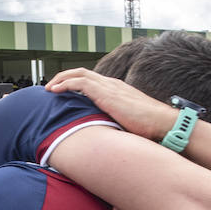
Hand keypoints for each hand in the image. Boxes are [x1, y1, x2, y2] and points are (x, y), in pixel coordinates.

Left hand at [45, 68, 177, 140]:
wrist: (162, 123)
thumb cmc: (149, 127)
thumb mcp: (127, 122)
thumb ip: (115, 123)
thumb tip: (106, 136)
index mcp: (116, 89)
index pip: (92, 80)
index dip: (75, 83)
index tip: (63, 92)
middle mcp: (111, 84)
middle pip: (82, 73)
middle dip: (64, 77)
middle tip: (51, 87)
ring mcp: (109, 86)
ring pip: (78, 74)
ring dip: (60, 79)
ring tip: (48, 88)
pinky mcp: (105, 93)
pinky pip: (79, 82)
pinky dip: (64, 84)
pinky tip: (54, 91)